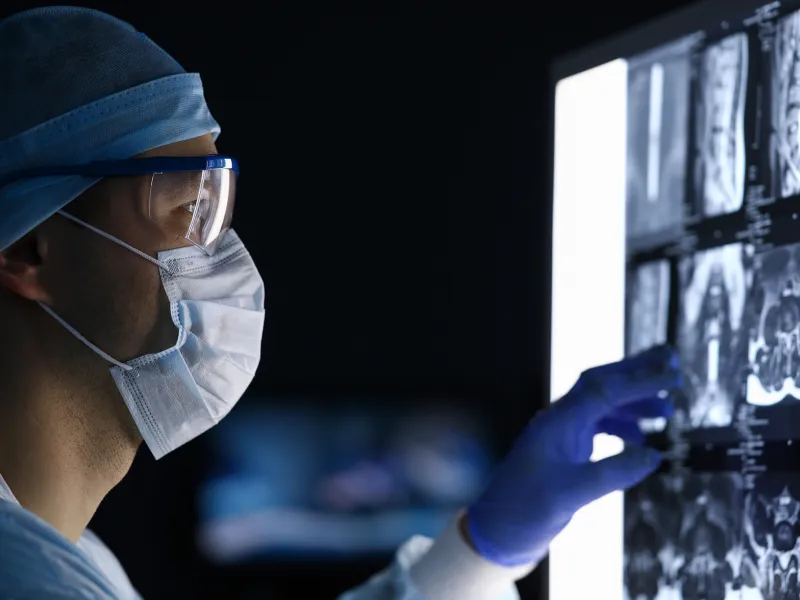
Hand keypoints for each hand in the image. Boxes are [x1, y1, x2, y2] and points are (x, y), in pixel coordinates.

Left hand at [465, 345, 679, 566]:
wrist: (496, 530)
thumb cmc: (525, 510)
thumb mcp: (572, 494)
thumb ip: (613, 473)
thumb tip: (654, 455)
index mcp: (558, 422)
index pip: (603, 390)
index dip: (639, 380)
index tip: (672, 375)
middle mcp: (559, 420)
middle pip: (600, 383)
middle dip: (635, 371)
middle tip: (670, 361)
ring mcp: (560, 433)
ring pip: (601, 404)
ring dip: (633, 402)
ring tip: (667, 409)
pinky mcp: (563, 449)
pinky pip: (596, 425)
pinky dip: (621, 426)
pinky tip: (640, 439)